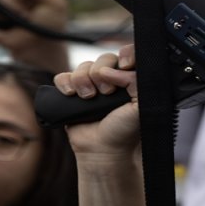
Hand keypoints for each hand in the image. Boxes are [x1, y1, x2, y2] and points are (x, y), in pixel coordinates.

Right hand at [56, 45, 141, 159]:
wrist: (103, 150)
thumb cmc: (124, 131)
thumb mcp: (141, 106)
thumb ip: (137, 82)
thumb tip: (116, 68)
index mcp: (131, 80)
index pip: (129, 54)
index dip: (126, 55)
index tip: (125, 65)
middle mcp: (112, 80)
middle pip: (104, 58)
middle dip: (102, 73)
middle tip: (107, 93)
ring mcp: (91, 86)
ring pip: (83, 66)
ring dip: (84, 80)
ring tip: (89, 98)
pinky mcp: (72, 93)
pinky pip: (63, 76)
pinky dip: (66, 83)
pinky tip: (72, 95)